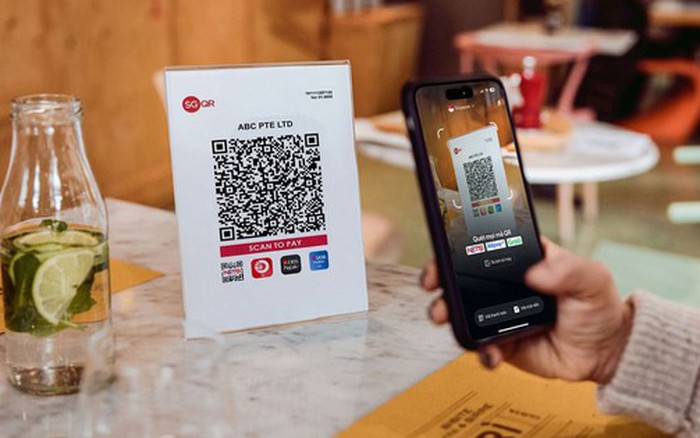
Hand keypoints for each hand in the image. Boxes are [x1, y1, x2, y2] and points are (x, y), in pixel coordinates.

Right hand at [420, 238, 632, 383]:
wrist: (605, 352)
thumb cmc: (597, 307)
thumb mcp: (591, 278)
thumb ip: (568, 269)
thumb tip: (535, 273)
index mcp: (522, 259)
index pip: (483, 245)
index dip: (457, 243)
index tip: (444, 247)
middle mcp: (504, 285)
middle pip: (461, 277)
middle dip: (440, 278)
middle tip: (433, 283)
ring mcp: (498, 314)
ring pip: (462, 312)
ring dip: (448, 313)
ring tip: (446, 317)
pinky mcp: (501, 343)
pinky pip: (480, 347)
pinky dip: (480, 351)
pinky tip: (491, 352)